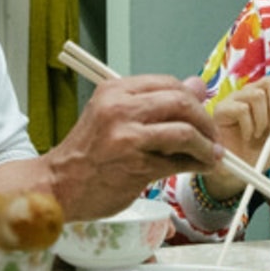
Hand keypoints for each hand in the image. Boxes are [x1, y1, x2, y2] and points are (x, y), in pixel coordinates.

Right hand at [37, 74, 221, 220]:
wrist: (57, 187)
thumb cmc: (86, 154)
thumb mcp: (112, 116)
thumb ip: (152, 102)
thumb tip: (198, 86)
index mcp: (114, 91)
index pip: (167, 83)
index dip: (193, 98)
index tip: (202, 112)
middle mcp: (120, 109)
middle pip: (181, 103)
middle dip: (205, 120)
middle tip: (212, 136)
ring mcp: (128, 138)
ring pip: (185, 131)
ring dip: (207, 145)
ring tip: (212, 155)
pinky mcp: (137, 166)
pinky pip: (179, 161)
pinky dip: (198, 164)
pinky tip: (202, 167)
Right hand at [203, 68, 269, 199]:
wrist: (246, 170)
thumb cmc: (265, 148)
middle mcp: (255, 90)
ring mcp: (238, 97)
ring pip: (258, 95)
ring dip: (262, 120)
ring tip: (258, 134)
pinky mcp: (223, 108)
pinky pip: (241, 109)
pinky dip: (249, 127)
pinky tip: (247, 136)